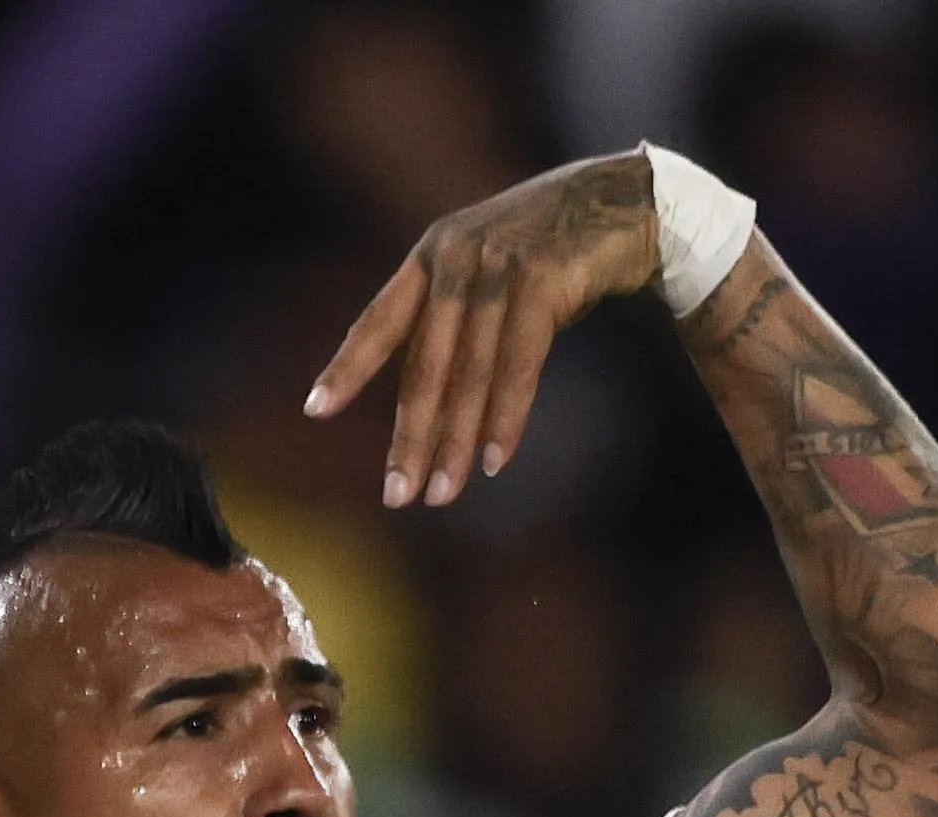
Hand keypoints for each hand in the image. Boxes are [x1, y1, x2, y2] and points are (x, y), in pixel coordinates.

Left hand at [308, 150, 667, 507]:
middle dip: (410, 436)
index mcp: (430, 255)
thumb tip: (418, 407)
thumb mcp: (485, 274)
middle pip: (424, 364)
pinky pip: (519, 362)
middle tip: (397, 495)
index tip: (315, 411)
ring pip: (469, 372)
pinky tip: (493, 460)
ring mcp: (499, 263)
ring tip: (442, 494)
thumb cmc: (547, 252)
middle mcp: (456, 255)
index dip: (347, 368)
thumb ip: (449, 323)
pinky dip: (506, 416)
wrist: (622, 201)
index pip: (378, 321)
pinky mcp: (543, 277)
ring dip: (455, 441)